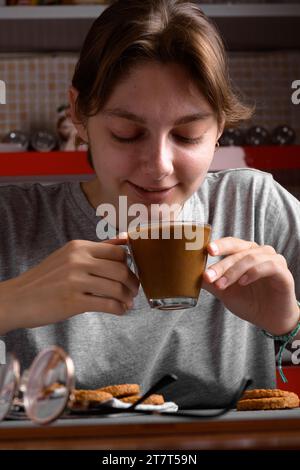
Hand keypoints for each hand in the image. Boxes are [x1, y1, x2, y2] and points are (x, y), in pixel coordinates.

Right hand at [0, 236, 139, 333]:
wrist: (18, 299)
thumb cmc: (46, 279)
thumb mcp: (68, 256)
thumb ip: (96, 249)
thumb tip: (125, 238)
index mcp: (78, 247)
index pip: (117, 251)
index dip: (129, 264)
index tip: (130, 273)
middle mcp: (78, 260)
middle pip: (121, 269)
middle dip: (133, 282)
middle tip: (133, 290)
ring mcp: (75, 281)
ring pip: (117, 288)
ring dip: (127, 297)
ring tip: (127, 302)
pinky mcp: (73, 301)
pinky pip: (107, 304)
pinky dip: (119, 309)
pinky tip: (120, 311)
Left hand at [202, 237, 298, 334]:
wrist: (270, 319)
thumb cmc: (249, 301)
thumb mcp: (225, 291)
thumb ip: (210, 281)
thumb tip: (188, 274)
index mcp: (245, 252)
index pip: (231, 243)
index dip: (219, 245)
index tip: (206, 251)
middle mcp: (260, 252)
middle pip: (239, 250)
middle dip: (221, 264)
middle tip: (208, 276)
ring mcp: (274, 260)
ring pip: (251, 258)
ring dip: (233, 272)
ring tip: (221, 285)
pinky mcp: (284, 273)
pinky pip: (269, 266)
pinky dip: (253, 273)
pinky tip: (243, 282)